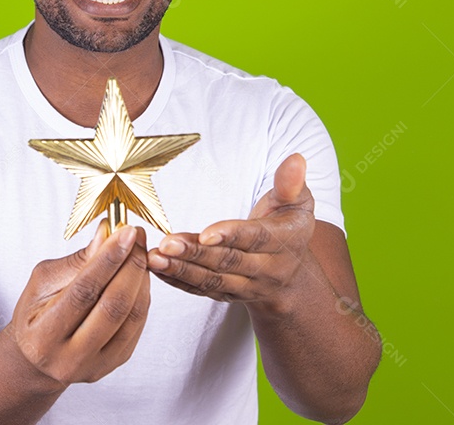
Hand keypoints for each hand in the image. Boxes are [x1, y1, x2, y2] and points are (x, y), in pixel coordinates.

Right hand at [8, 220, 150, 385]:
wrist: (38, 355)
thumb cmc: (36, 313)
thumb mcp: (43, 282)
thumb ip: (77, 261)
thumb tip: (107, 234)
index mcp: (43, 337)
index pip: (83, 292)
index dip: (108, 259)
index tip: (125, 231)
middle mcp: (70, 358)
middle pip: (112, 306)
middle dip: (130, 265)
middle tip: (136, 236)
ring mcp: (96, 365)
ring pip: (132, 316)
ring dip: (141, 278)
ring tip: (139, 251)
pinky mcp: (116, 362)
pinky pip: (138, 324)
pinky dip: (143, 294)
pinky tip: (138, 275)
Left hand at [147, 153, 314, 310]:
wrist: (294, 276)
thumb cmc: (290, 226)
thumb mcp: (299, 202)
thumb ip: (291, 183)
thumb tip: (296, 158)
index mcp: (283, 242)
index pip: (255, 239)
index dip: (230, 236)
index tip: (205, 234)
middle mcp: (266, 270)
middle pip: (227, 262)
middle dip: (196, 253)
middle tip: (166, 243)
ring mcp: (245, 286)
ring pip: (211, 280)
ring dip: (181, 270)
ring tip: (154, 258)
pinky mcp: (227, 295)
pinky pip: (200, 290)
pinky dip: (177, 281)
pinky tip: (156, 268)